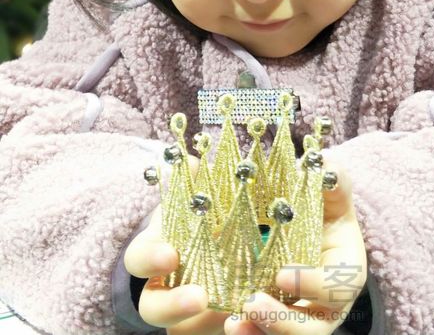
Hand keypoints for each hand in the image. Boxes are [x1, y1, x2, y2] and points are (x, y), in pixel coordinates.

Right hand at [125, 156, 228, 334]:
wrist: (217, 251)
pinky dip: (227, 329)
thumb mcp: (197, 198)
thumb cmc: (202, 218)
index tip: (170, 256)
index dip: (151, 259)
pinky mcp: (205, 329)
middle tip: (199, 298)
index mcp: (154, 252)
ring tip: (233, 315)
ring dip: (204, 325)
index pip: (139, 259)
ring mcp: (183, 316)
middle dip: (172, 305)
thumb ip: (195, 180)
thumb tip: (195, 160)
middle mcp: (162, 288)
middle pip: (152, 308)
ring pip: (182, 331)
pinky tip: (249, 321)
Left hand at [224, 160, 366, 334]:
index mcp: (345, 274)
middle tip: (252, 304)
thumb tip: (324, 162)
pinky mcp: (275, 325)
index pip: (336, 287)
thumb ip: (332, 180)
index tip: (282, 275)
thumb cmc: (324, 211)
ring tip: (234, 322)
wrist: (311, 229)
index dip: (311, 286)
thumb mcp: (332, 195)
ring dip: (260, 333)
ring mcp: (302, 321)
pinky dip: (247, 334)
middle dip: (283, 322)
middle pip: (312, 331)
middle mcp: (327, 307)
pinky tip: (228, 324)